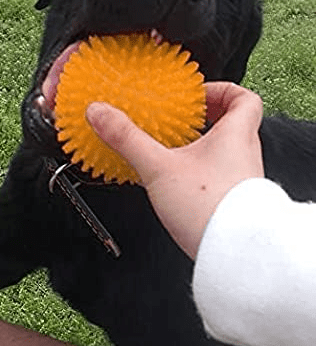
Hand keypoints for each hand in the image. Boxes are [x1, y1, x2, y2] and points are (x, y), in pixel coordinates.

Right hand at [86, 82, 264, 258]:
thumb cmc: (211, 209)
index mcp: (235, 136)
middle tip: (179, 118)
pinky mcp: (231, 201)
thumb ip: (127, 138)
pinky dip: (197, 169)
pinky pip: (216, 174)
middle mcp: (243, 155)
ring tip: (170, 148)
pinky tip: (175, 180)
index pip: (245, 98)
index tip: (196, 95)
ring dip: (199, 145)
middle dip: (204, 118)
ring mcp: (240, 179)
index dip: (221, 90)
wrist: (234, 254)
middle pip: (233, 123)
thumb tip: (100, 113)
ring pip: (223, 150)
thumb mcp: (159, 167)